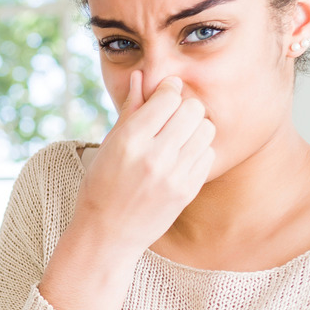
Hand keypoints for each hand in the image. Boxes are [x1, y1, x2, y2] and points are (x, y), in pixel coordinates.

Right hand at [72, 70, 215, 253]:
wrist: (108, 233)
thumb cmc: (102, 184)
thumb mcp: (109, 144)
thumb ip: (130, 110)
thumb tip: (141, 76)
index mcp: (130, 140)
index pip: (167, 97)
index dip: (168, 89)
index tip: (166, 93)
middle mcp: (154, 156)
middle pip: (192, 109)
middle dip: (183, 107)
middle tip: (173, 116)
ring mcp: (174, 176)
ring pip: (206, 129)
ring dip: (194, 127)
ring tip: (179, 136)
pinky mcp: (188, 191)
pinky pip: (208, 154)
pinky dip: (198, 150)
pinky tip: (182, 157)